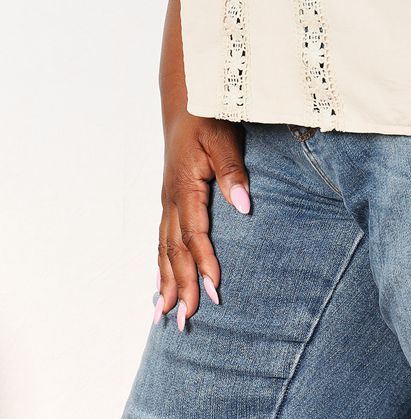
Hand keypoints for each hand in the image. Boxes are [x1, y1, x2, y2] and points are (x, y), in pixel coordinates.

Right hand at [152, 107, 251, 330]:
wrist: (186, 97)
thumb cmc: (208, 114)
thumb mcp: (224, 138)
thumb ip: (233, 171)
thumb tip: (244, 206)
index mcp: (185, 187)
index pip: (195, 235)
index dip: (204, 265)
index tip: (214, 292)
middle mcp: (172, 199)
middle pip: (175, 251)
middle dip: (181, 286)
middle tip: (185, 321)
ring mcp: (168, 200)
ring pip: (164, 249)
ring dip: (166, 282)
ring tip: (163, 316)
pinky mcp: (170, 199)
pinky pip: (162, 239)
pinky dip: (160, 265)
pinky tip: (159, 285)